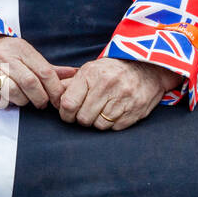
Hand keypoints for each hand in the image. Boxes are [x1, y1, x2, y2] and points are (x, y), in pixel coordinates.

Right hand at [0, 33, 72, 108]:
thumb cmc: (2, 51)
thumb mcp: (24, 52)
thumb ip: (48, 67)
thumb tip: (74, 74)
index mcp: (19, 49)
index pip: (45, 72)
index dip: (55, 90)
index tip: (57, 100)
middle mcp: (4, 57)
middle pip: (31, 84)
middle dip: (40, 99)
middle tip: (41, 103)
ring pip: (14, 94)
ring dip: (23, 101)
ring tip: (22, 99)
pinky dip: (5, 103)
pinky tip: (6, 98)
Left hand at [58, 58, 180, 129]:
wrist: (146, 68)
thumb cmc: (111, 70)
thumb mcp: (89, 70)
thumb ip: (69, 84)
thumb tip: (51, 96)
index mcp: (91, 75)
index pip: (68, 103)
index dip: (64, 113)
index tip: (66, 114)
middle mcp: (107, 86)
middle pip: (83, 118)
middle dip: (80, 119)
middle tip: (83, 114)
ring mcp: (124, 99)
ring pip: (99, 125)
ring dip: (96, 122)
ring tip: (98, 112)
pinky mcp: (136, 111)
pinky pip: (115, 128)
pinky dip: (111, 124)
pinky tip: (112, 113)